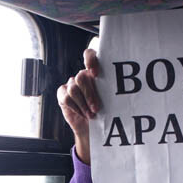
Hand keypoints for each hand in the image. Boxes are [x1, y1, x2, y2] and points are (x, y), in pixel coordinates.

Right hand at [56, 49, 101, 163]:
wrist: (92, 127)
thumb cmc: (104, 112)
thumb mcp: (110, 100)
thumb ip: (109, 90)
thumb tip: (120, 90)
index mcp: (95, 72)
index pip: (89, 55)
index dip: (90, 60)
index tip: (96, 73)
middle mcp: (82, 76)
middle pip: (81, 77)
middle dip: (89, 94)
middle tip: (96, 108)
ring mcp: (71, 84)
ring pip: (74, 89)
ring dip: (83, 104)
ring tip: (91, 115)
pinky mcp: (62, 93)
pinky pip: (66, 97)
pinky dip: (76, 107)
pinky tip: (82, 113)